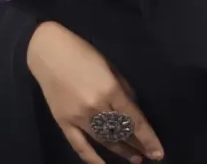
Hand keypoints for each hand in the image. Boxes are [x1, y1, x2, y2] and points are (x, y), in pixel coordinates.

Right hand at [27, 21, 164, 163]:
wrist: (48, 52)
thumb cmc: (82, 53)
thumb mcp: (109, 65)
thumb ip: (123, 88)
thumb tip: (132, 108)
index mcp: (110, 89)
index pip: (134, 120)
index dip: (148, 138)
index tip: (158, 152)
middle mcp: (96, 107)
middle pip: (121, 132)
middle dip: (137, 145)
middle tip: (149, 155)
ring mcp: (79, 117)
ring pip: (104, 141)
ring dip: (121, 151)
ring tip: (135, 159)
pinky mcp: (64, 123)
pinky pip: (80, 146)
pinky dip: (92, 159)